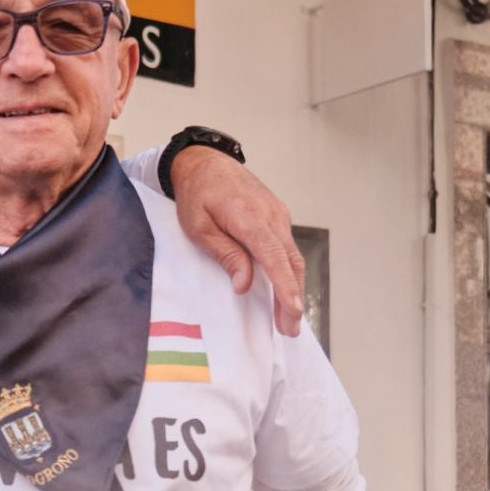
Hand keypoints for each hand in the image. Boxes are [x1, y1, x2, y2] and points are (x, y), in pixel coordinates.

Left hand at [171, 146, 305, 336]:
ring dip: (292, 287)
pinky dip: (288, 270)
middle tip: (288, 329)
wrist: (204, 161)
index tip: (293, 311)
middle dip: (292, 298)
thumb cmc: (196, 194)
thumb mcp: (199, 227)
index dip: (284, 287)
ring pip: (292, 256)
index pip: (274, 258)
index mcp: (249, 218)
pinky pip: (286, 246)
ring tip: (287, 318)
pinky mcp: (277, 215)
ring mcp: (278, 214)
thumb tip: (244, 285)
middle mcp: (271, 216)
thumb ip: (225, 254)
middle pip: (290, 262)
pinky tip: (283, 289)